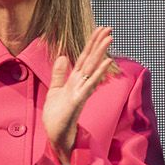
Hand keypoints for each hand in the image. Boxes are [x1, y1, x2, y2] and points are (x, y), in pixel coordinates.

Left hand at [43, 26, 115, 164]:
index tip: (99, 30)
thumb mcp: (55, 91)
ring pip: (92, 68)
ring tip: (110, 38)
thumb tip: (63, 56)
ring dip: (101, 53)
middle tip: (109, 28)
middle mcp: (81, 83)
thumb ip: (59, 74)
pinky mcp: (79, 100)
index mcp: (74, 80)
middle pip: (90, 59)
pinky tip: (105, 62)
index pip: (84, 58)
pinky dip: (98, 73)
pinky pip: (90, 84)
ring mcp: (81, 91)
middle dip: (99, 43)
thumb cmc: (57, 116)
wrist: (56, 136)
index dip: (91, 43)